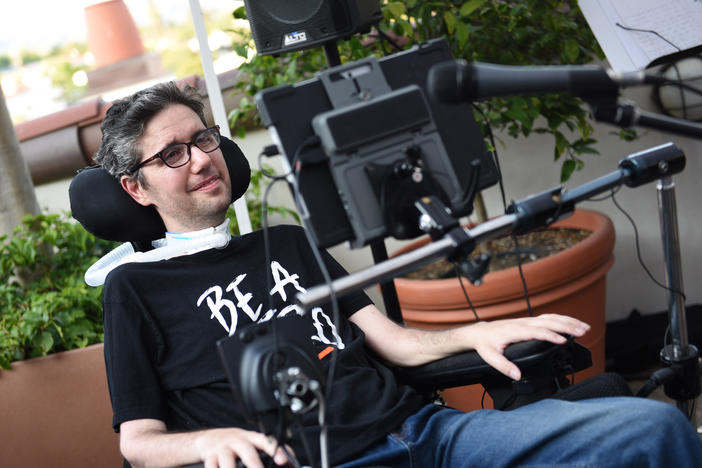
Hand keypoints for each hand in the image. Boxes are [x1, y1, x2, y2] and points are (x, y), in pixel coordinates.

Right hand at [195, 428, 293, 467]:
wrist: (209, 439)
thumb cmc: (237, 444)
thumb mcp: (253, 443)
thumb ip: (271, 451)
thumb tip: (292, 463)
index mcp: (251, 438)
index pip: (266, 440)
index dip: (275, 449)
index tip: (283, 460)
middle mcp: (237, 441)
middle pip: (246, 450)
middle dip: (254, 463)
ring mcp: (222, 449)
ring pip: (227, 460)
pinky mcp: (210, 457)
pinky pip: (212, 466)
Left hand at [465, 314, 589, 380]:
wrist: (479, 332)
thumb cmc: (485, 344)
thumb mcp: (489, 357)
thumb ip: (503, 366)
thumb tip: (517, 375)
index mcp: (513, 331)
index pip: (535, 332)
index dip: (550, 335)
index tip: (562, 340)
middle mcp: (522, 323)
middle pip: (548, 322)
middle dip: (566, 326)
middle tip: (582, 332)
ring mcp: (527, 321)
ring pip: (551, 318)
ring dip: (568, 321)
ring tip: (584, 327)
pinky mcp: (529, 321)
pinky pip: (548, 317)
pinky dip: (562, 319)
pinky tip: (573, 323)